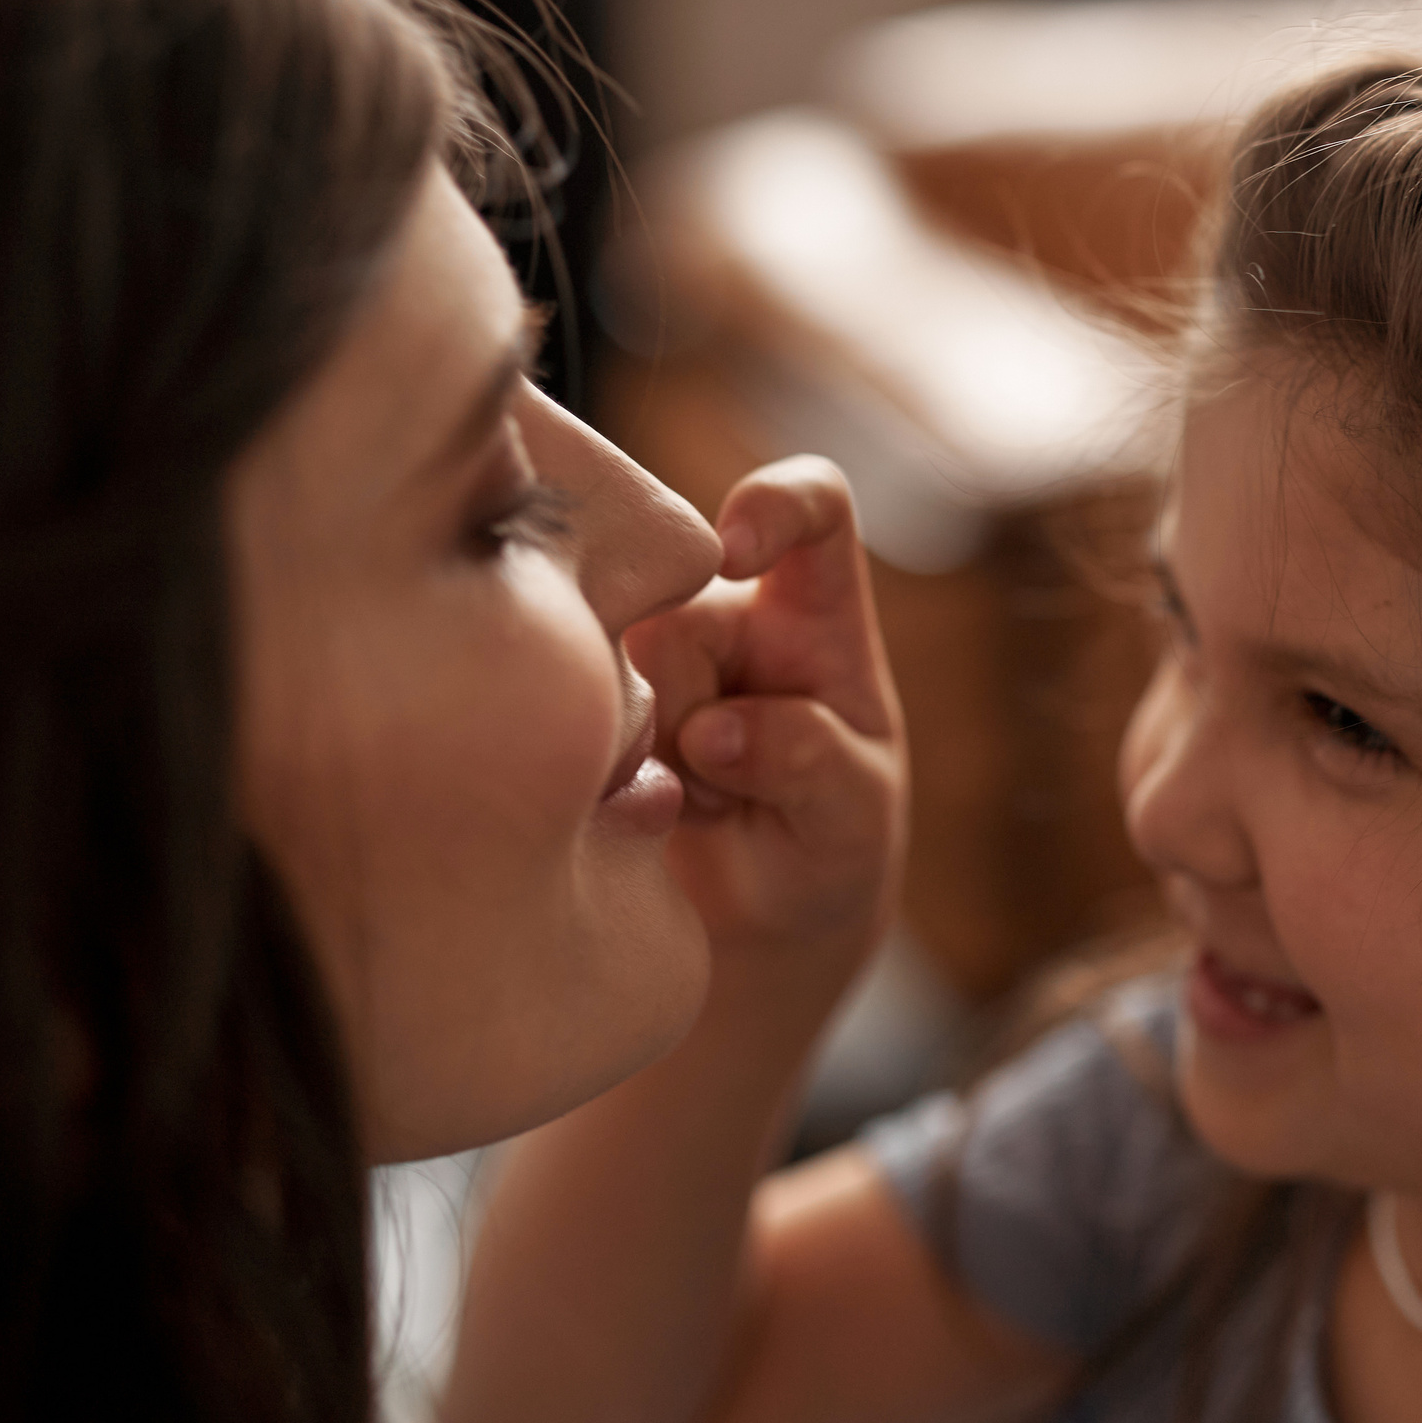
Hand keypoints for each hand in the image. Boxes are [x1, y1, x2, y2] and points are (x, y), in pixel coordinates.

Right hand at [627, 457, 906, 949]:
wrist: (757, 920)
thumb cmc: (828, 842)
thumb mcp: (854, 811)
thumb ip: (809, 759)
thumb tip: (715, 731)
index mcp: (814, 611)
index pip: (815, 506)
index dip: (775, 502)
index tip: (735, 554)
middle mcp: (725, 617)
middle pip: (679, 613)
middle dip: (695, 709)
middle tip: (730, 789)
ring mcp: (645, 661)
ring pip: (612, 669)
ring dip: (652, 756)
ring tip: (694, 808)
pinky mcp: (586, 708)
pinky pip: (567, 719)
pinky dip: (607, 781)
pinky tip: (642, 817)